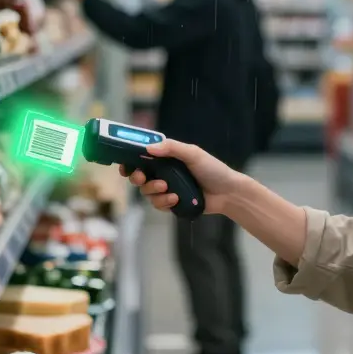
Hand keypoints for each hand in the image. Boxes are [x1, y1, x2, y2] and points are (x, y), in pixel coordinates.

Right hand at [120, 139, 247, 215]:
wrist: (228, 193)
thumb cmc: (213, 169)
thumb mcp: (193, 154)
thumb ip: (172, 148)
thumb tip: (148, 148)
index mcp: (167, 158)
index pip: (142, 157)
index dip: (130, 161)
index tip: (125, 165)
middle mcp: (164, 172)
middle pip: (139, 176)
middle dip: (138, 178)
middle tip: (143, 178)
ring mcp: (167, 188)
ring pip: (147, 192)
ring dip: (154, 191)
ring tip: (169, 189)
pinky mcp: (172, 203)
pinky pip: (157, 205)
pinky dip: (164, 202)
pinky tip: (176, 199)